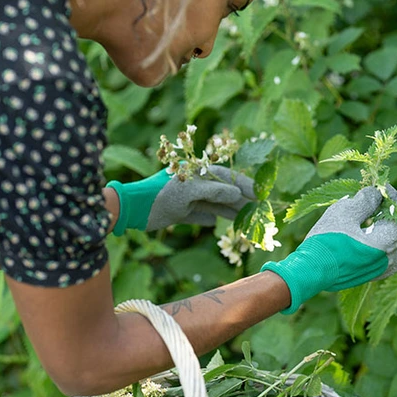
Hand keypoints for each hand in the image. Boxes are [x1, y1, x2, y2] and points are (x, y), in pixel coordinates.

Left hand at [107, 165, 254, 235]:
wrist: (134, 209)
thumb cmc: (161, 194)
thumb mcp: (190, 191)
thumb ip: (215, 191)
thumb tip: (238, 193)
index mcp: (199, 174)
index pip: (228, 178)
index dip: (246, 185)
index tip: (261, 194)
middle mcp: (196, 185)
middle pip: (224, 192)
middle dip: (242, 201)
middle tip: (260, 211)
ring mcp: (189, 199)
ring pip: (215, 205)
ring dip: (231, 212)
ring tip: (247, 220)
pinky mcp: (181, 212)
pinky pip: (201, 215)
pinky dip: (210, 219)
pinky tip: (218, 223)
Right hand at [261, 173, 396, 313]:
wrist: (309, 273)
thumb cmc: (325, 241)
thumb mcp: (343, 212)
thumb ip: (365, 200)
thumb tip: (376, 193)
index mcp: (387, 240)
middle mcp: (392, 257)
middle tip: (381, 192)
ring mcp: (386, 268)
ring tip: (380, 209)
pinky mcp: (377, 274)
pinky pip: (396, 253)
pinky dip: (392, 237)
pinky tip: (377, 227)